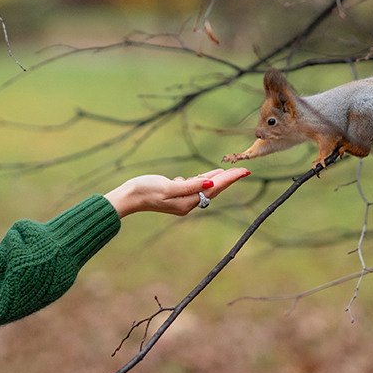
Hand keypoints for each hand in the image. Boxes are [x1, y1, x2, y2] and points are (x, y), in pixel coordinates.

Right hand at [103, 167, 250, 217]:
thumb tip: (210, 182)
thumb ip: (190, 185)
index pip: (214, 188)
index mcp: (187, 202)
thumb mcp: (168, 187)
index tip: (244, 172)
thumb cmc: (146, 190)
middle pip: (213, 188)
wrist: (128, 197)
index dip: (230, 179)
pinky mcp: (175, 196)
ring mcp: (182, 200)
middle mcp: (187, 203)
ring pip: (204, 187)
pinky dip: (201, 180)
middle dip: (228, 179)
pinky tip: (205, 175)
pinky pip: (194, 187)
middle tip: (243, 170)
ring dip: (217, 179)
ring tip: (229, 172)